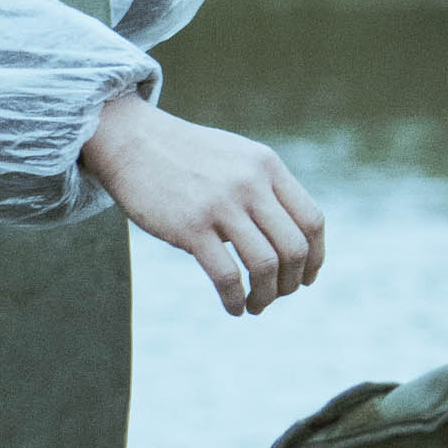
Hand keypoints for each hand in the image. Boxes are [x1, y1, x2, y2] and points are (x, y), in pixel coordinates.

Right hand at [82, 92, 327, 314]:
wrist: (132, 140)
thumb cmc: (186, 155)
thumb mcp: (238, 158)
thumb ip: (265, 188)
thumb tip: (289, 234)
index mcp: (267, 167)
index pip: (312, 221)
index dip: (315, 257)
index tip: (306, 277)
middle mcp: (250, 184)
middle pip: (294, 248)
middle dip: (292, 282)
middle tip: (279, 295)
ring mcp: (221, 204)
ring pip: (265, 265)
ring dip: (266, 296)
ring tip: (255, 305)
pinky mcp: (190, 226)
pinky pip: (226, 276)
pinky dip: (235, 299)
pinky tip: (233, 307)